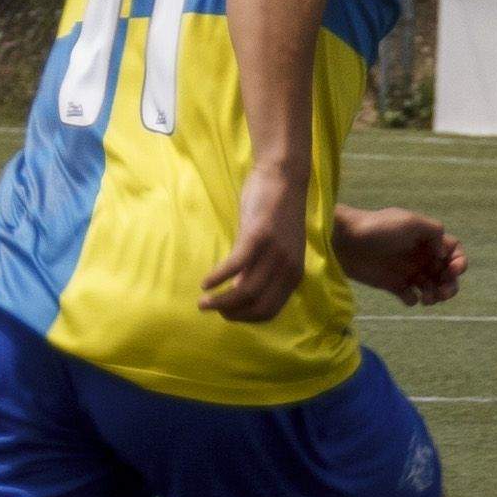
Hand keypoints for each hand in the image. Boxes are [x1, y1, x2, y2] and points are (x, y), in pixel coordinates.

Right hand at [197, 179, 309, 323]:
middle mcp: (287, 268)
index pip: (269, 310)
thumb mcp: (275, 249)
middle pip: (257, 305)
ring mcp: (274, 253)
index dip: (245, 319)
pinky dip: (218, 278)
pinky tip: (205, 282)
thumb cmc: (276, 212)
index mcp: (294, 274)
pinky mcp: (258, 237)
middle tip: (212, 310)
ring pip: (245, 291)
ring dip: (220, 302)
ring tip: (202, 302)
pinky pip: (235, 266)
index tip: (227, 315)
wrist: (283, 177)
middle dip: (231, 314)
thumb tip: (240, 292)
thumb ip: (261, 271)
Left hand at [332, 206, 465, 306]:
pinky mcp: (392, 284)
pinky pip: (410, 296)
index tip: (450, 270)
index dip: (459, 262)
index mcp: (427, 239)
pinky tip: (407, 295)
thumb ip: (433, 232)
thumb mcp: (410, 221)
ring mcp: (406, 270)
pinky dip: (413, 299)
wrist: (345, 241)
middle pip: (446, 274)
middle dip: (450, 285)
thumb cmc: (378, 228)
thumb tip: (443, 252)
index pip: (453, 252)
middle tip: (443, 292)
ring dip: (436, 295)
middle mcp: (420, 255)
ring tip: (427, 298)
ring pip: (431, 287)